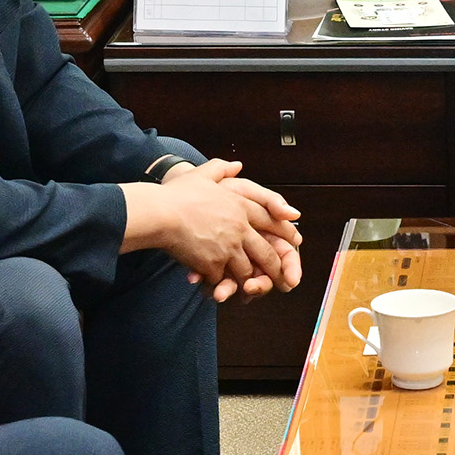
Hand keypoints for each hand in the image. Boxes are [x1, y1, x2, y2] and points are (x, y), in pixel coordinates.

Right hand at [132, 161, 304, 301]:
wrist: (159, 213)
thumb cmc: (177, 194)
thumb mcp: (202, 174)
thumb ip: (222, 168)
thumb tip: (237, 165)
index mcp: (240, 205)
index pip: (271, 218)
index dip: (284, 230)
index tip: (295, 240)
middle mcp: (239, 227)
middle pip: (266, 252)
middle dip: (275, 267)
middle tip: (282, 276)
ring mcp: (228, 247)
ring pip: (247, 270)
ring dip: (249, 280)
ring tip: (251, 288)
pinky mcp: (213, 263)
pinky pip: (223, 279)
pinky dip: (222, 285)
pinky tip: (219, 288)